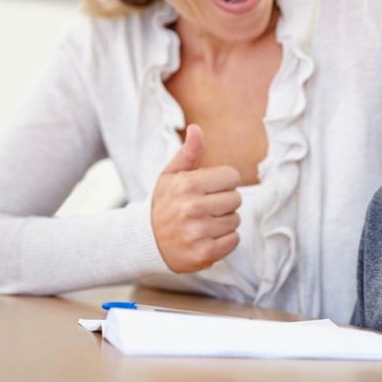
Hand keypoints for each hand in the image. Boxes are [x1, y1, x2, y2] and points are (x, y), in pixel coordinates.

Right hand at [150, 124, 241, 272]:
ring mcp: (198, 233)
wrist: (145, 242)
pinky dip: (225, 240)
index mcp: (187, 185)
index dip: (223, 182)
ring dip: (224, 222)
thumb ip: (188, 152)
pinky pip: (234, 240)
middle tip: (205, 207)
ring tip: (204, 223)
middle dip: (224, 202)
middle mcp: (192, 208)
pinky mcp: (205, 253)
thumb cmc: (163, 204)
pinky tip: (207, 237)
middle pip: (236, 199)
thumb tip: (196, 128)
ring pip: (236, 220)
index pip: (232, 176)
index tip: (209, 189)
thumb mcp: (170, 175)